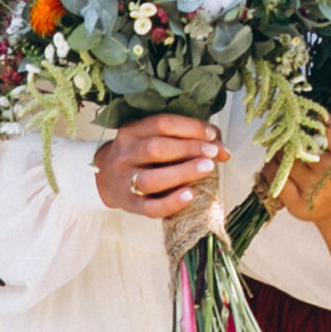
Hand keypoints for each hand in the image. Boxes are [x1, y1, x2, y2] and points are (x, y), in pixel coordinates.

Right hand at [96, 113, 227, 218]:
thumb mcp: (156, 138)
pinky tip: (190, 195)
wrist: (106, 180)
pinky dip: (171, 203)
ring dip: (182, 172)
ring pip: (151, 178)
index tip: (212, 135)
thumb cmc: (142, 156)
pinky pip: (150, 208)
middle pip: (156, 149)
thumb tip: (224, 150)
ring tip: (207, 169)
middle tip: (213, 153)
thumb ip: (190, 138)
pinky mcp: (130, 205)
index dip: (190, 128)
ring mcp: (125, 181)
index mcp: (132, 131)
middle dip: (188, 149)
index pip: (162, 124)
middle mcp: (125, 154)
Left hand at [279, 111, 330, 225]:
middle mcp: (328, 174)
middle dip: (292, 134)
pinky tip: (275, 162)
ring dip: (279, 149)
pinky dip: (271, 167)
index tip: (306, 116)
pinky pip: (276, 179)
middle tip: (287, 128)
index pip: (326, 129)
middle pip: (300, 144)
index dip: (314, 119)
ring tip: (280, 144)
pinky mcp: (298, 205)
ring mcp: (312, 190)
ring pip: (286, 160)